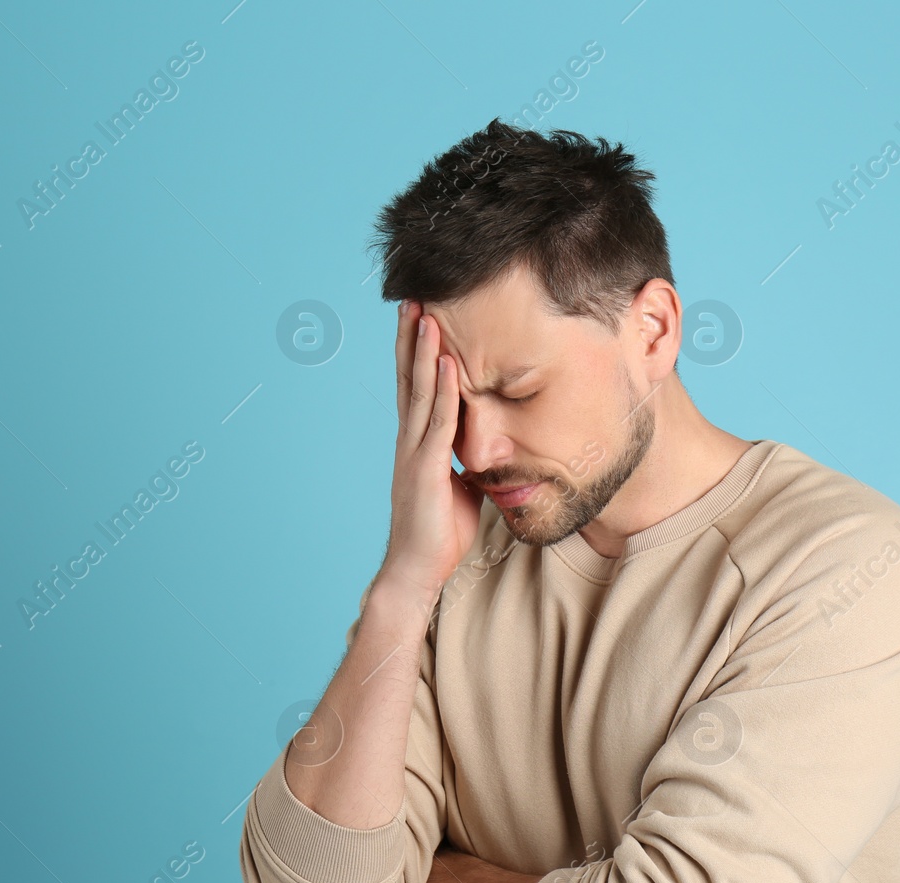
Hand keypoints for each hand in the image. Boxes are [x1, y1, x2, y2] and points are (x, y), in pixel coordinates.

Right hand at [379, 301, 484, 607]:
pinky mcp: (425, 469)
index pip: (414, 386)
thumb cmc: (440, 532)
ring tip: (426, 313)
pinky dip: (442, 391)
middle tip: (413, 296)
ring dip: (422, 351)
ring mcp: (414, 452)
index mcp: (418, 442)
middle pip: (408, 377)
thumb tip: (491, 450)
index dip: (415, 350)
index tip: (419, 315)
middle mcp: (410, 439)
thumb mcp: (462, 487)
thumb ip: (469, 462)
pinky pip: (436, 422)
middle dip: (411, 336)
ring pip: (418, 391)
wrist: (416, 570)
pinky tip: (446, 363)